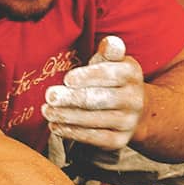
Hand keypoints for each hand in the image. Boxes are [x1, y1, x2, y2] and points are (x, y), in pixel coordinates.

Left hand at [42, 36, 144, 150]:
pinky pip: (93, 138)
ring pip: (93, 120)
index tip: (67, 79)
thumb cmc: (113, 80)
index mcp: (132, 73)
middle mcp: (134, 98)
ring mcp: (129, 121)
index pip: (109, 74)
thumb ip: (108, 52)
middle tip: (50, 96)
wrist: (135, 111)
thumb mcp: (113, 62)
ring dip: (67, 116)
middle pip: (99, 99)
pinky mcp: (120, 141)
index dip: (88, 77)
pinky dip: (72, 132)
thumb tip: (109, 43)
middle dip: (72, 98)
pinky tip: (56, 126)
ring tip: (47, 111)